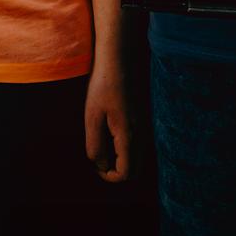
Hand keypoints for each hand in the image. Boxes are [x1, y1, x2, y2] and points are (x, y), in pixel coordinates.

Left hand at [84, 66, 131, 183]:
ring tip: (101, 138)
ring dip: (118, 157)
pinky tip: (108, 128)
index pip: (126, 174)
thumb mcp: (92, 116)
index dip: (109, 176)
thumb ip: (96, 144)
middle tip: (97, 154)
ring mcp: (143, 127)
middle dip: (115, 170)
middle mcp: (141, 135)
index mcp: (129, 136)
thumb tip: (99, 165)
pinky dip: (122, 146)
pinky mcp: (141, 119)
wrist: (120, 59)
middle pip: (134, 170)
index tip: (95, 163)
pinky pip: (135, 144)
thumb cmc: (103, 85)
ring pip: (135, 157)